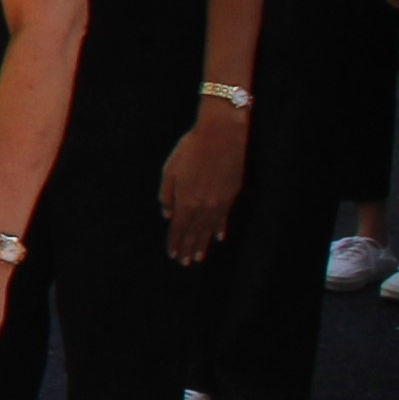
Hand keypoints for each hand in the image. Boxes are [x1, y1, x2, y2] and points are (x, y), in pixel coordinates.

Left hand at [159, 105, 248, 262]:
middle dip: (189, 248)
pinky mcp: (232, 196)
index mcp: (186, 201)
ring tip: (199, 257)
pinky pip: (224, 218)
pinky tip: (218, 238)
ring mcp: (220, 203)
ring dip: (203, 243)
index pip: (178, 228)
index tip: (173, 254)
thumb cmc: (190, 150)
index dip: (175, 242)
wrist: (221, 136)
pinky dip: (220, 229)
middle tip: (185, 263)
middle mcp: (204, 207)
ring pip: (210, 229)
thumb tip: (167, 214)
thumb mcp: (170, 171)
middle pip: (194, 232)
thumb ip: (167, 196)